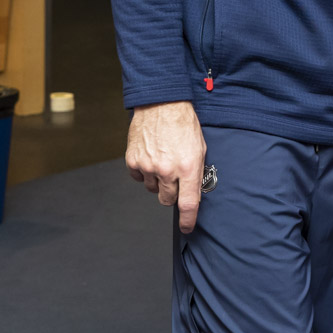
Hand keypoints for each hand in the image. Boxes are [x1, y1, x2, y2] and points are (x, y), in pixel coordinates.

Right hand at [126, 101, 206, 233]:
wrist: (161, 104)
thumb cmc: (183, 124)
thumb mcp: (200, 148)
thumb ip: (196, 172)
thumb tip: (193, 191)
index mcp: (188, 167)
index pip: (188, 203)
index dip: (188, 220)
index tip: (187, 228)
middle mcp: (167, 170)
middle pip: (167, 199)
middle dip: (172, 194)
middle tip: (174, 178)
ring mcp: (148, 166)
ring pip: (152, 188)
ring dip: (158, 181)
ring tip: (163, 160)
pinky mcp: (133, 161)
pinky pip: (139, 178)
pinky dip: (144, 172)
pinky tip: (150, 157)